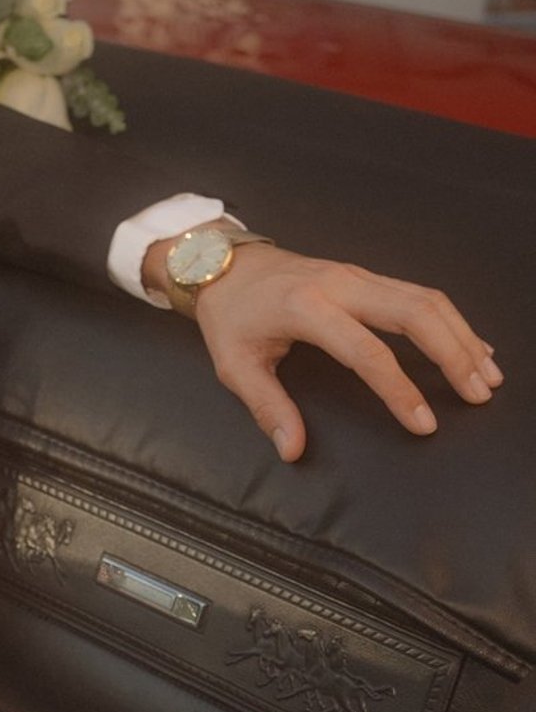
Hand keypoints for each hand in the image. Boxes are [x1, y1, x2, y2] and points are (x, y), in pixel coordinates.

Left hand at [149, 240, 503, 460]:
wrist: (223, 263)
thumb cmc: (230, 315)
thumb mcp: (235, 364)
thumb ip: (267, 406)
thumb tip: (291, 449)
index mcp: (306, 308)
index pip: (367, 352)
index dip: (399, 390)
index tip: (424, 423)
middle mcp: (340, 285)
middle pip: (413, 313)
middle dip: (452, 354)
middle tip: (478, 393)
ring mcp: (357, 276)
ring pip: (424, 299)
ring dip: (460, 336)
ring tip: (487, 375)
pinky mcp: (365, 276)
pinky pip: (417, 294)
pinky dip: (449, 320)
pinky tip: (472, 345)